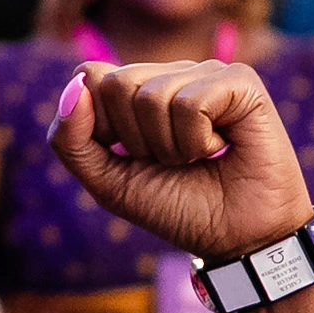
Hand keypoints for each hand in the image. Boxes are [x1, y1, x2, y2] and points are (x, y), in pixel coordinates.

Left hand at [46, 59, 313, 263]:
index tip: (134, 156)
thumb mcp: (109, 182)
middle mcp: (174, 73)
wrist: (238, 239)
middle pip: (117, 84)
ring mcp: (208, 72)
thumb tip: (76, 86)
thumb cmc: (178, 208)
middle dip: (137, 140)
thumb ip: (72, 140)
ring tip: (198, 158)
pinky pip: (191, 103)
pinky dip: (198, 141)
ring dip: (171, 146)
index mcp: (141, 88)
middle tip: (172, 160)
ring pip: (153, 95)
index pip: (91, 77)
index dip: (102, 127)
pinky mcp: (241, 82)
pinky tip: (221, 149)